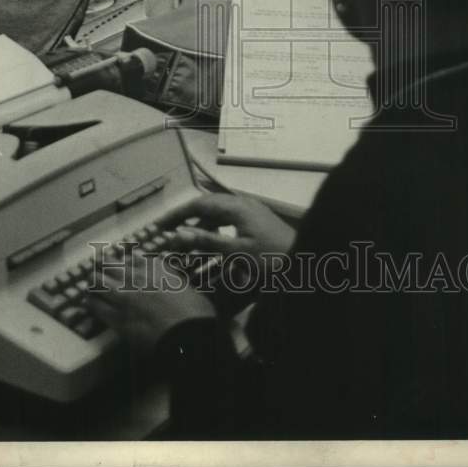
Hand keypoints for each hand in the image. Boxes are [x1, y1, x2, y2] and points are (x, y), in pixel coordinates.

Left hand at [86, 251, 215, 352]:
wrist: (188, 333)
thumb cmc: (194, 311)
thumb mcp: (183, 285)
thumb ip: (169, 277)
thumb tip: (165, 278)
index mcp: (154, 267)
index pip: (130, 257)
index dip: (121, 259)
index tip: (116, 259)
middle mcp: (136, 277)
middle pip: (110, 265)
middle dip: (103, 266)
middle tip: (97, 267)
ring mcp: (124, 297)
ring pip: (99, 283)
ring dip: (94, 282)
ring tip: (90, 283)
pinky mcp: (118, 319)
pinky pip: (97, 307)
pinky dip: (91, 303)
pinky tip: (88, 302)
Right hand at [159, 193, 295, 258]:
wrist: (308, 263)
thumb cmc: (272, 259)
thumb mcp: (237, 253)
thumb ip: (207, 242)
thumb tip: (178, 234)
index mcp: (236, 207)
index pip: (199, 205)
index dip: (177, 215)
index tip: (159, 226)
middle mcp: (242, 203)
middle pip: (207, 205)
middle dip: (185, 217)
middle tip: (166, 231)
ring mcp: (251, 211)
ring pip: (218, 213)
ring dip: (200, 224)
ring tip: (184, 239)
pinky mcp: (257, 221)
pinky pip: (228, 219)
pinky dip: (214, 228)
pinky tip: (209, 241)